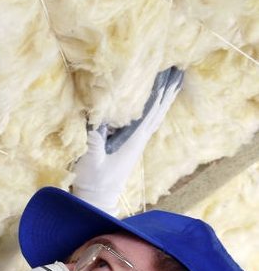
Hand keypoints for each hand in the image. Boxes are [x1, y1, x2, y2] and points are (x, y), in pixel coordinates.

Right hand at [72, 67, 183, 215]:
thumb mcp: (91, 158)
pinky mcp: (129, 148)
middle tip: (178, 70)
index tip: (168, 71)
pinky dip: (153, 112)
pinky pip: (146, 124)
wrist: (97, 200)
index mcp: (133, 139)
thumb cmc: (94, 181)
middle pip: (158, 111)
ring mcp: (135, 145)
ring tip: (173, 83)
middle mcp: (139, 140)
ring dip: (163, 100)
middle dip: (167, 90)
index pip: (151, 110)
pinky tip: (153, 107)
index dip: (159, 90)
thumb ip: (95, 137)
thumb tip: (97, 112)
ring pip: (154, 117)